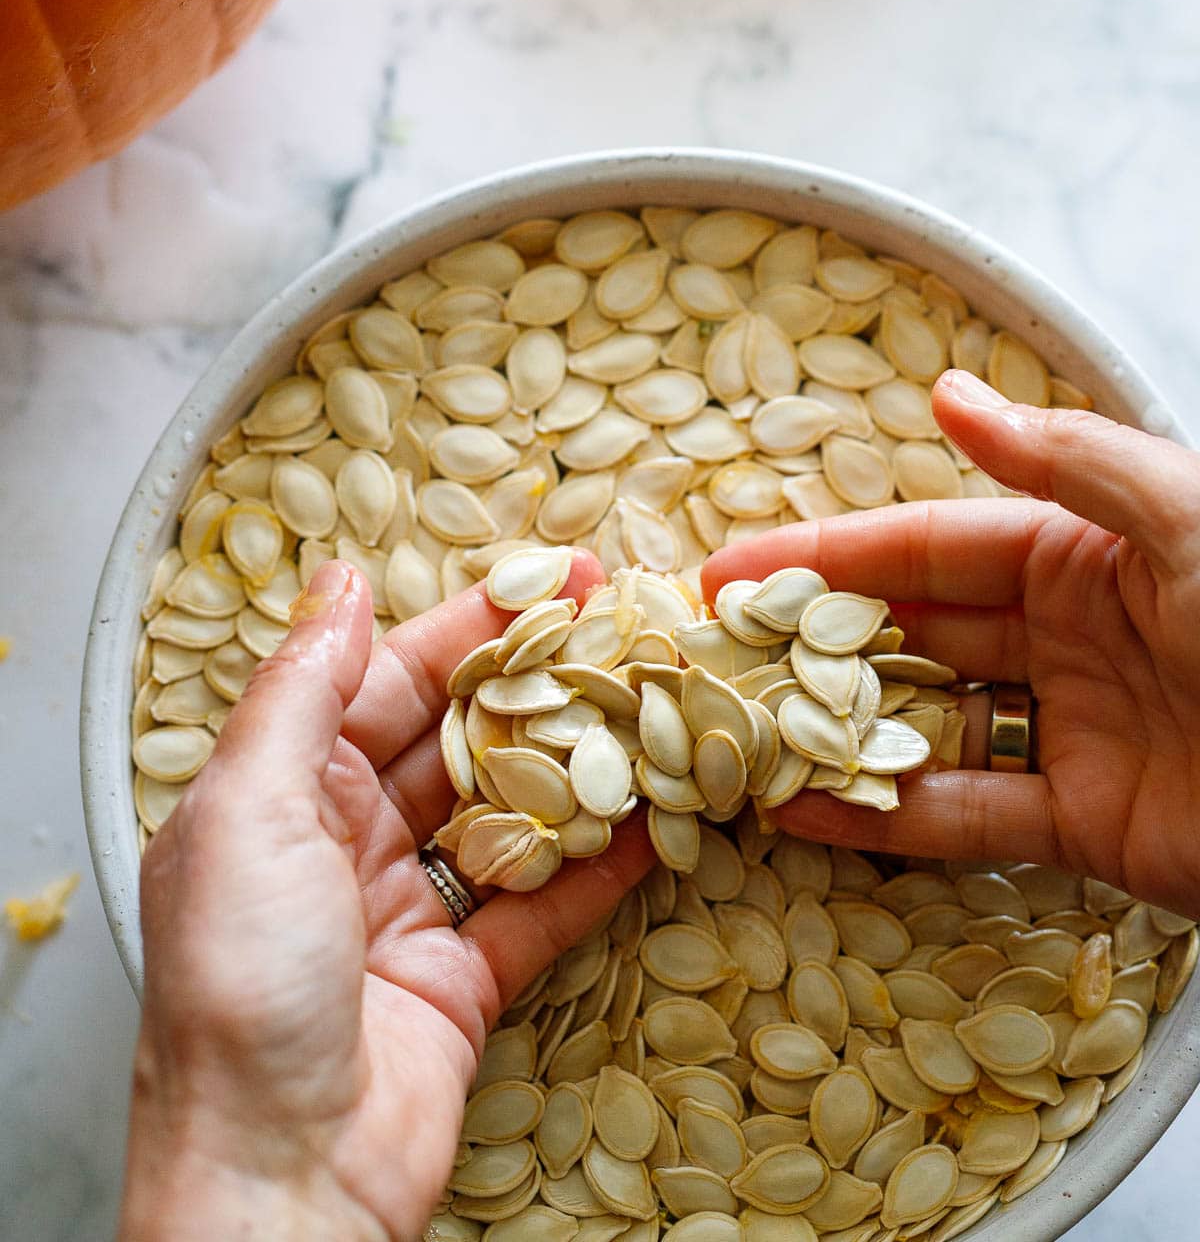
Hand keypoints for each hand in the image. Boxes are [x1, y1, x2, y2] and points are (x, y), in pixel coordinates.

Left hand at [122, 555, 652, 1241]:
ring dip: (580, 762)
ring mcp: (409, 908)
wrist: (275, 1180)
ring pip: (510, 810)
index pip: (390, 677)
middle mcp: (344, 839)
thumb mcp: (247, 812)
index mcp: (282, 789)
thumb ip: (301, 692)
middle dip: (540, 683)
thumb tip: (338, 585)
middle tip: (627, 633)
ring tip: (660, 708)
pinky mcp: (464, 977)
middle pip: (460, 735)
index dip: (476, 625)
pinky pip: (544, 900)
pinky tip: (659, 817)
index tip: (556, 581)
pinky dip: (601, 860)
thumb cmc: (236, 992)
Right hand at [703, 369, 1199, 920]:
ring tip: (731, 740)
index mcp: (1083, 549)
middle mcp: (1067, 634)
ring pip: (927, 725)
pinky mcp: (1091, 827)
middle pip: (911, 636)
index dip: (824, 559)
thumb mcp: (1184, 517)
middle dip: (809, 647)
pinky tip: (803, 814)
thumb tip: (949, 395)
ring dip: (833, 732)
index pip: (926, 547)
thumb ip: (1066, 460)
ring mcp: (1074, 731)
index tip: (729, 574)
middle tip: (705, 663)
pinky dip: (886, 819)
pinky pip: (972, 817)